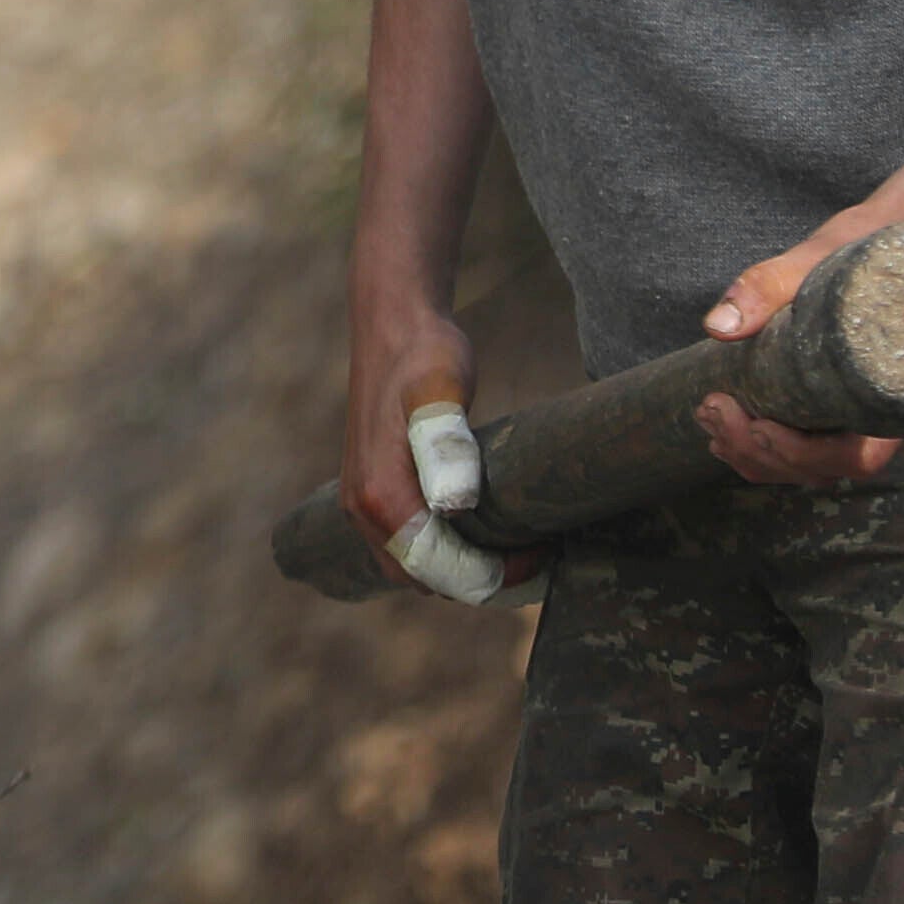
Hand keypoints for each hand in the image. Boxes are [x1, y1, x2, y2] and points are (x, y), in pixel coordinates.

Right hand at [343, 299, 520, 604]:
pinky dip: (445, 553)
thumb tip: (455, 507)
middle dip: (481, 581)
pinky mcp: (372, 493)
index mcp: (380, 495)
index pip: (440, 570)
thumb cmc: (425, 352)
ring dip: (463, 570)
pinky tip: (482, 530)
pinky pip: (408, 547)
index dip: (494, 577)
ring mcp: (361, 505)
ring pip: (415, 568)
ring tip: (516, 547)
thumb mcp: (441, 388)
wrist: (393, 323)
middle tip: (537, 554)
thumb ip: (444, 445)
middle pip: (427, 578)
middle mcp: (361, 510)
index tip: (542, 551)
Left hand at [693, 201, 903, 488]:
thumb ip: (768, 287)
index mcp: (890, 393)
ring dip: (752, 454)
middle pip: (821, 468)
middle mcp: (877, 414)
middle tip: (712, 410)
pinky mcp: (829, 401)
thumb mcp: (818, 259)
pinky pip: (798, 444)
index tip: (760, 425)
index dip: (803, 455)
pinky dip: (757, 444)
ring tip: (709, 416)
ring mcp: (853, 413)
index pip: (855, 458)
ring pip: (806, 465)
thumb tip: (718, 327)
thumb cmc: (869, 249)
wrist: (894, 232)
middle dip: (760, 454)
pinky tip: (721, 423)